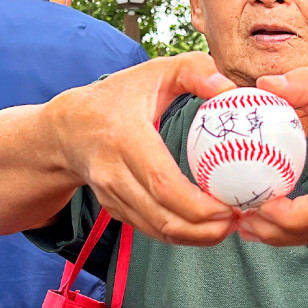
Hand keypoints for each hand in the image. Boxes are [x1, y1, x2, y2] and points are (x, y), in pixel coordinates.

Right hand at [50, 51, 238, 245]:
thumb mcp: (156, 71)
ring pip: (156, 230)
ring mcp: (111, 195)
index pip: (162, 182)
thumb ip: (194, 69)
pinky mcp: (115, 208)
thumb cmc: (120, 96)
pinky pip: (149, 230)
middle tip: (238, 219)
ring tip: (228, 226)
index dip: (197, 204)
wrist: (68, 128)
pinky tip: (205, 228)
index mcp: (125, 138)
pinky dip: (179, 236)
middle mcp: (113, 173)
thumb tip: (228, 88)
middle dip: (203, 229)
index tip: (230, 206)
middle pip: (162, 216)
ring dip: (195, 237)